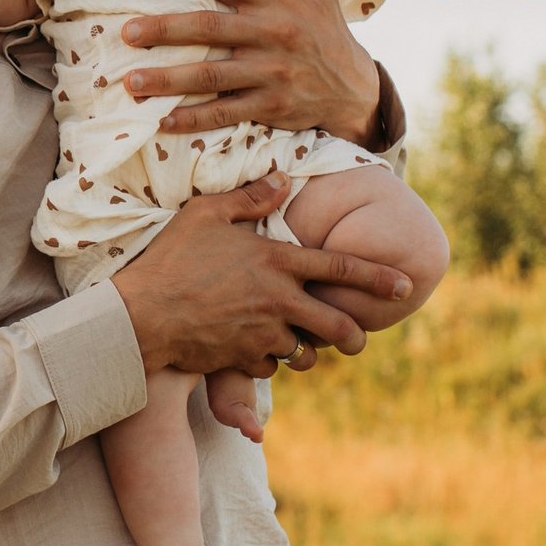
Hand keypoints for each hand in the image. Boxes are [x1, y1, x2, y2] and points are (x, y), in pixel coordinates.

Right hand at [111, 174, 413, 379]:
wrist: (140, 314)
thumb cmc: (170, 258)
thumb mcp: (206, 213)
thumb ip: (250, 196)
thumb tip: (284, 179)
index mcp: (277, 261)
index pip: (340, 267)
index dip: (377, 277)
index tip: (406, 285)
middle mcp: (278, 300)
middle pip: (338, 325)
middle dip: (356, 336)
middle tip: (359, 338)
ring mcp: (262, 334)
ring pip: (306, 353)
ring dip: (307, 351)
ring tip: (299, 345)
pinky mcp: (242, 359)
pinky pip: (270, 366)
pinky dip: (267, 361)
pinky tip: (252, 348)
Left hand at [117, 0, 382, 140]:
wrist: (354, 88)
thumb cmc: (325, 30)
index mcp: (277, 0)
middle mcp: (273, 34)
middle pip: (210, 29)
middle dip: (165, 30)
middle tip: (127, 33)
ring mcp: (272, 74)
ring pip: (211, 76)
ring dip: (168, 80)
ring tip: (131, 82)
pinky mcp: (272, 107)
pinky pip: (226, 113)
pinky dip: (193, 120)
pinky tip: (162, 121)